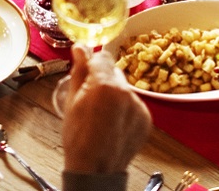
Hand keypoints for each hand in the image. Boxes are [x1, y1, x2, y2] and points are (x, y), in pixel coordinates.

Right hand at [61, 44, 150, 174]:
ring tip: (102, 114)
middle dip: (103, 79)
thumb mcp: (72, 101)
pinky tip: (113, 122)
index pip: (102, 56)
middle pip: (114, 72)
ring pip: (125, 88)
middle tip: (91, 97)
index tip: (86, 68)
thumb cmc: (78, 138)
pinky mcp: (146, 118)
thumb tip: (79, 48)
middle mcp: (126, 92)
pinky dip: (125, 108)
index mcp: (104, 85)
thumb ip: (79, 71)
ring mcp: (139, 106)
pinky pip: (134, 103)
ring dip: (115, 94)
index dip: (92, 62)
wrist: (96, 170)